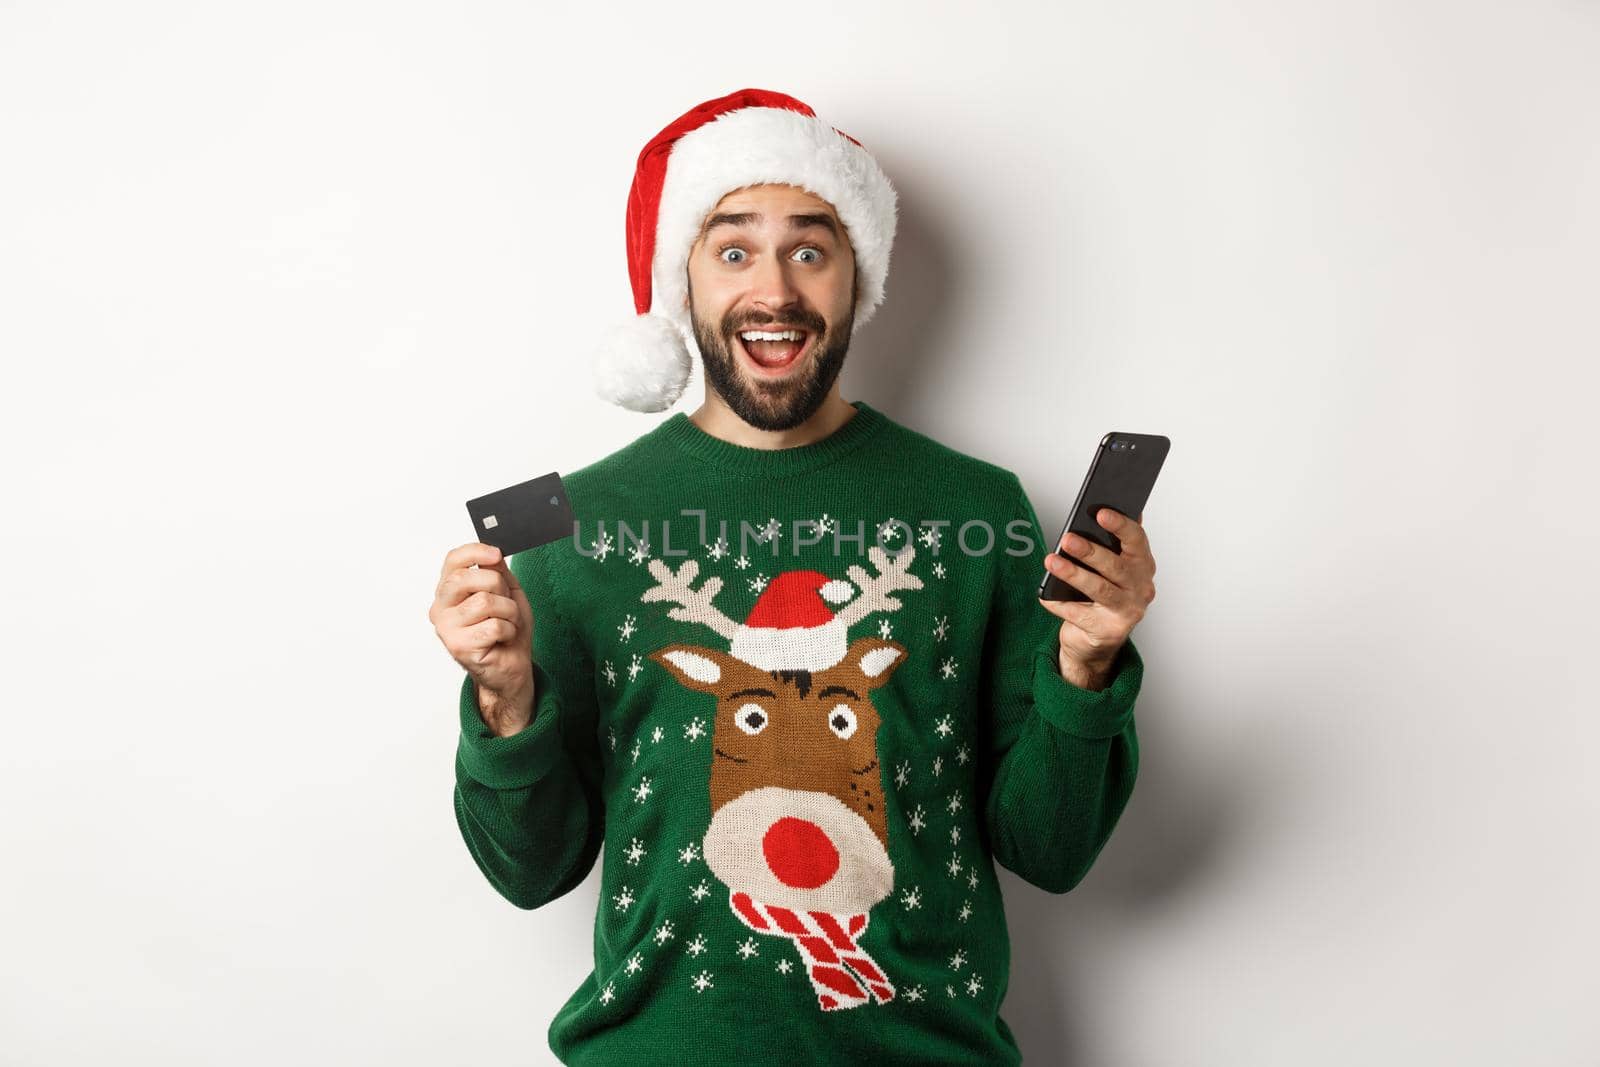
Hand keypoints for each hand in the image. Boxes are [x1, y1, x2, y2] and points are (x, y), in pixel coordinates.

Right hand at [429, 542, 535, 735]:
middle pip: (465, 578)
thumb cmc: (508, 631)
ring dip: (508, 611)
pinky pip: (493, 625)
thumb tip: (493, 553)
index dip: (475, 552)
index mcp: (449, 592)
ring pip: (484, 602)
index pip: (453, 561)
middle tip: (506, 601)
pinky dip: (509, 630)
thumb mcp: (508, 594)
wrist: (512, 668)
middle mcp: (441, 608)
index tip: (496, 554)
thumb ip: (499, 572)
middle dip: (497, 586)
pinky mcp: (458, 647)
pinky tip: (503, 639)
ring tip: (508, 623)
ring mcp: (446, 628)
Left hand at [1037, 508, 1156, 689]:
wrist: (1098, 639)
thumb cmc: (1101, 595)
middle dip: (1090, 551)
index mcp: (1143, 565)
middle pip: (1116, 566)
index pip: (1137, 540)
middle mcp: (1141, 588)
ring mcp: (1127, 611)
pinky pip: (1079, 614)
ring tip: (1051, 561)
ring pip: (1099, 589)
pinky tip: (1045, 595)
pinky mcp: (1109, 631)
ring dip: (1073, 574)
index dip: (1120, 525)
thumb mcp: (1109, 567)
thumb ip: (1108, 543)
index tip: (1100, 513)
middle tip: (1067, 539)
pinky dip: (1060, 604)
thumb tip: (1096, 511)